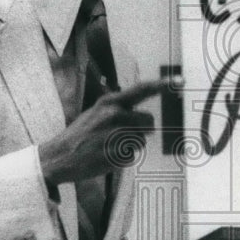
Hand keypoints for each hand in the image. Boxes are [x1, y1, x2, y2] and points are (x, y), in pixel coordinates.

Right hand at [39, 78, 176, 184]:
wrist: (59, 156)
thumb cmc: (79, 135)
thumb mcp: (95, 113)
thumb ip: (118, 109)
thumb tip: (144, 117)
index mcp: (109, 102)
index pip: (141, 90)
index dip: (162, 85)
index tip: (180, 81)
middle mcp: (115, 115)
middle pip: (148, 122)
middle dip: (141, 129)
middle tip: (120, 136)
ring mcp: (117, 135)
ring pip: (141, 141)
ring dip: (130, 145)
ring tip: (108, 146)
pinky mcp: (117, 154)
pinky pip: (133, 156)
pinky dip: (123, 158)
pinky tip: (106, 156)